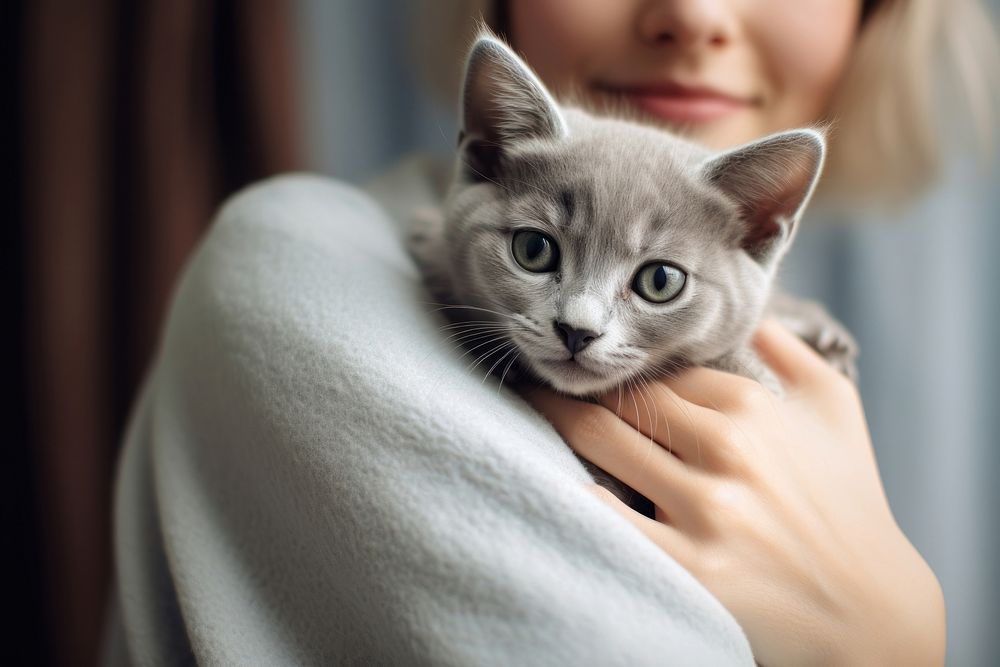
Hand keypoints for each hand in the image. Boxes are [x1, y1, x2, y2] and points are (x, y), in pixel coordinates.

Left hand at [525, 320, 944, 666]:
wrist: (869, 610)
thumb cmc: (851, 500)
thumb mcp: (835, 407)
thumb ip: (788, 347)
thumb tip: (744, 305)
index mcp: (754, 405)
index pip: (665, 372)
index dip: (627, 370)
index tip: (596, 365)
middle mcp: (726, 448)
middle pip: (624, 401)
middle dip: (578, 384)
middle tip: (536, 369)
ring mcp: (705, 509)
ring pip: (601, 444)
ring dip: (555, 420)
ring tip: (525, 401)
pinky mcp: (689, 566)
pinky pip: (609, 517)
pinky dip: (573, 492)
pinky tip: (543, 474)